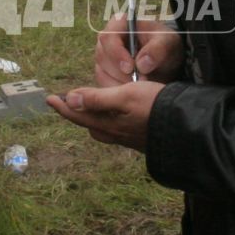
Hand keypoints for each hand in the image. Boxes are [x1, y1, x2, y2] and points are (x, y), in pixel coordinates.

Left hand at [47, 80, 164, 151]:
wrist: (186, 127)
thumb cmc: (154, 107)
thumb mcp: (124, 96)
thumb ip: (97, 98)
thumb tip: (70, 99)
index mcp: (107, 123)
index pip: (78, 113)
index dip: (63, 105)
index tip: (48, 99)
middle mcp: (114, 134)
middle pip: (88, 123)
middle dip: (76, 113)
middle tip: (66, 103)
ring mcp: (128, 138)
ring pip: (102, 128)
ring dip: (92, 118)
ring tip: (89, 108)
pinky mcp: (139, 139)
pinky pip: (116, 130)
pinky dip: (108, 121)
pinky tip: (116, 117)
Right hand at [92, 11, 181, 86]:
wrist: (167, 60)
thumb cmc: (166, 45)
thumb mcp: (168, 42)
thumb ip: (157, 49)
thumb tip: (141, 64)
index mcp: (119, 24)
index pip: (108, 37)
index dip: (116, 53)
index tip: (130, 68)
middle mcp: (107, 40)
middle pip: (102, 57)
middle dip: (120, 73)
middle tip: (140, 82)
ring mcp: (104, 57)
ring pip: (102, 73)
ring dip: (120, 83)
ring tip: (141, 87)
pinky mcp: (105, 73)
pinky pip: (104, 85)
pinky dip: (118, 92)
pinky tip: (134, 93)